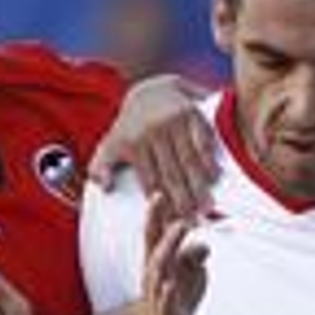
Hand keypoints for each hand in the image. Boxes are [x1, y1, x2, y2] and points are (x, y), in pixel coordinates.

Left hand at [89, 74, 218, 218]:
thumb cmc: (131, 127)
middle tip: (193, 223)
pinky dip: (209, 160)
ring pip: (188, 161)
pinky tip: (214, 178)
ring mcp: (173, 122)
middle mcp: (153, 132)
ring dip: (199, 186)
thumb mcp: (109, 144)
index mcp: (133, 143)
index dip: (162, 205)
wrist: (149, 90)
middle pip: (171, 174)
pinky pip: (202, 141)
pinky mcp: (190, 113)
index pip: (150, 182)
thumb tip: (105, 187)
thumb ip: (100, 167)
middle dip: (184, 201)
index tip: (170, 224)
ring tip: (208, 208)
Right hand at [138, 190, 208, 314]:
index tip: (159, 193)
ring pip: (160, 271)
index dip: (155, 215)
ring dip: (168, 249)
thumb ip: (194, 257)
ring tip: (178, 230)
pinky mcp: (166, 314)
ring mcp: (158, 293)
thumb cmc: (176, 295)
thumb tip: (204, 245)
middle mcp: (156, 274)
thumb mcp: (188, 274)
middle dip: (168, 230)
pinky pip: (165, 302)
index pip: (154, 234)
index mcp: (159, 260)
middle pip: (158, 248)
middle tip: (179, 213)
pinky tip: (170, 284)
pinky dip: (167, 293)